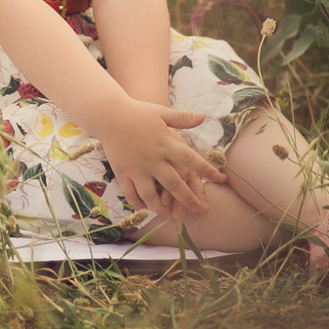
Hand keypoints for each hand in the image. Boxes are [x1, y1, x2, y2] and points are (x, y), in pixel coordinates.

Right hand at [87, 99, 226, 217]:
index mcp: (165, 144)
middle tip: (200, 210)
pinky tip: (144, 209)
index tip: (220, 179)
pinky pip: (130, 192)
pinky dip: (137, 203)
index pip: (191, 160)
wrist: (108, 114)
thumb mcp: (161, 112)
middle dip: (189, 199)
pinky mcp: (122, 172)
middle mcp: (153, 159)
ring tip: (170, 216)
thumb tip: (203, 117)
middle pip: (174, 184)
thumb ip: (182, 118)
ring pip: (151, 194)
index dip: (207, 170)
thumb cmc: (137, 112)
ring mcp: (137, 168)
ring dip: (162, 208)